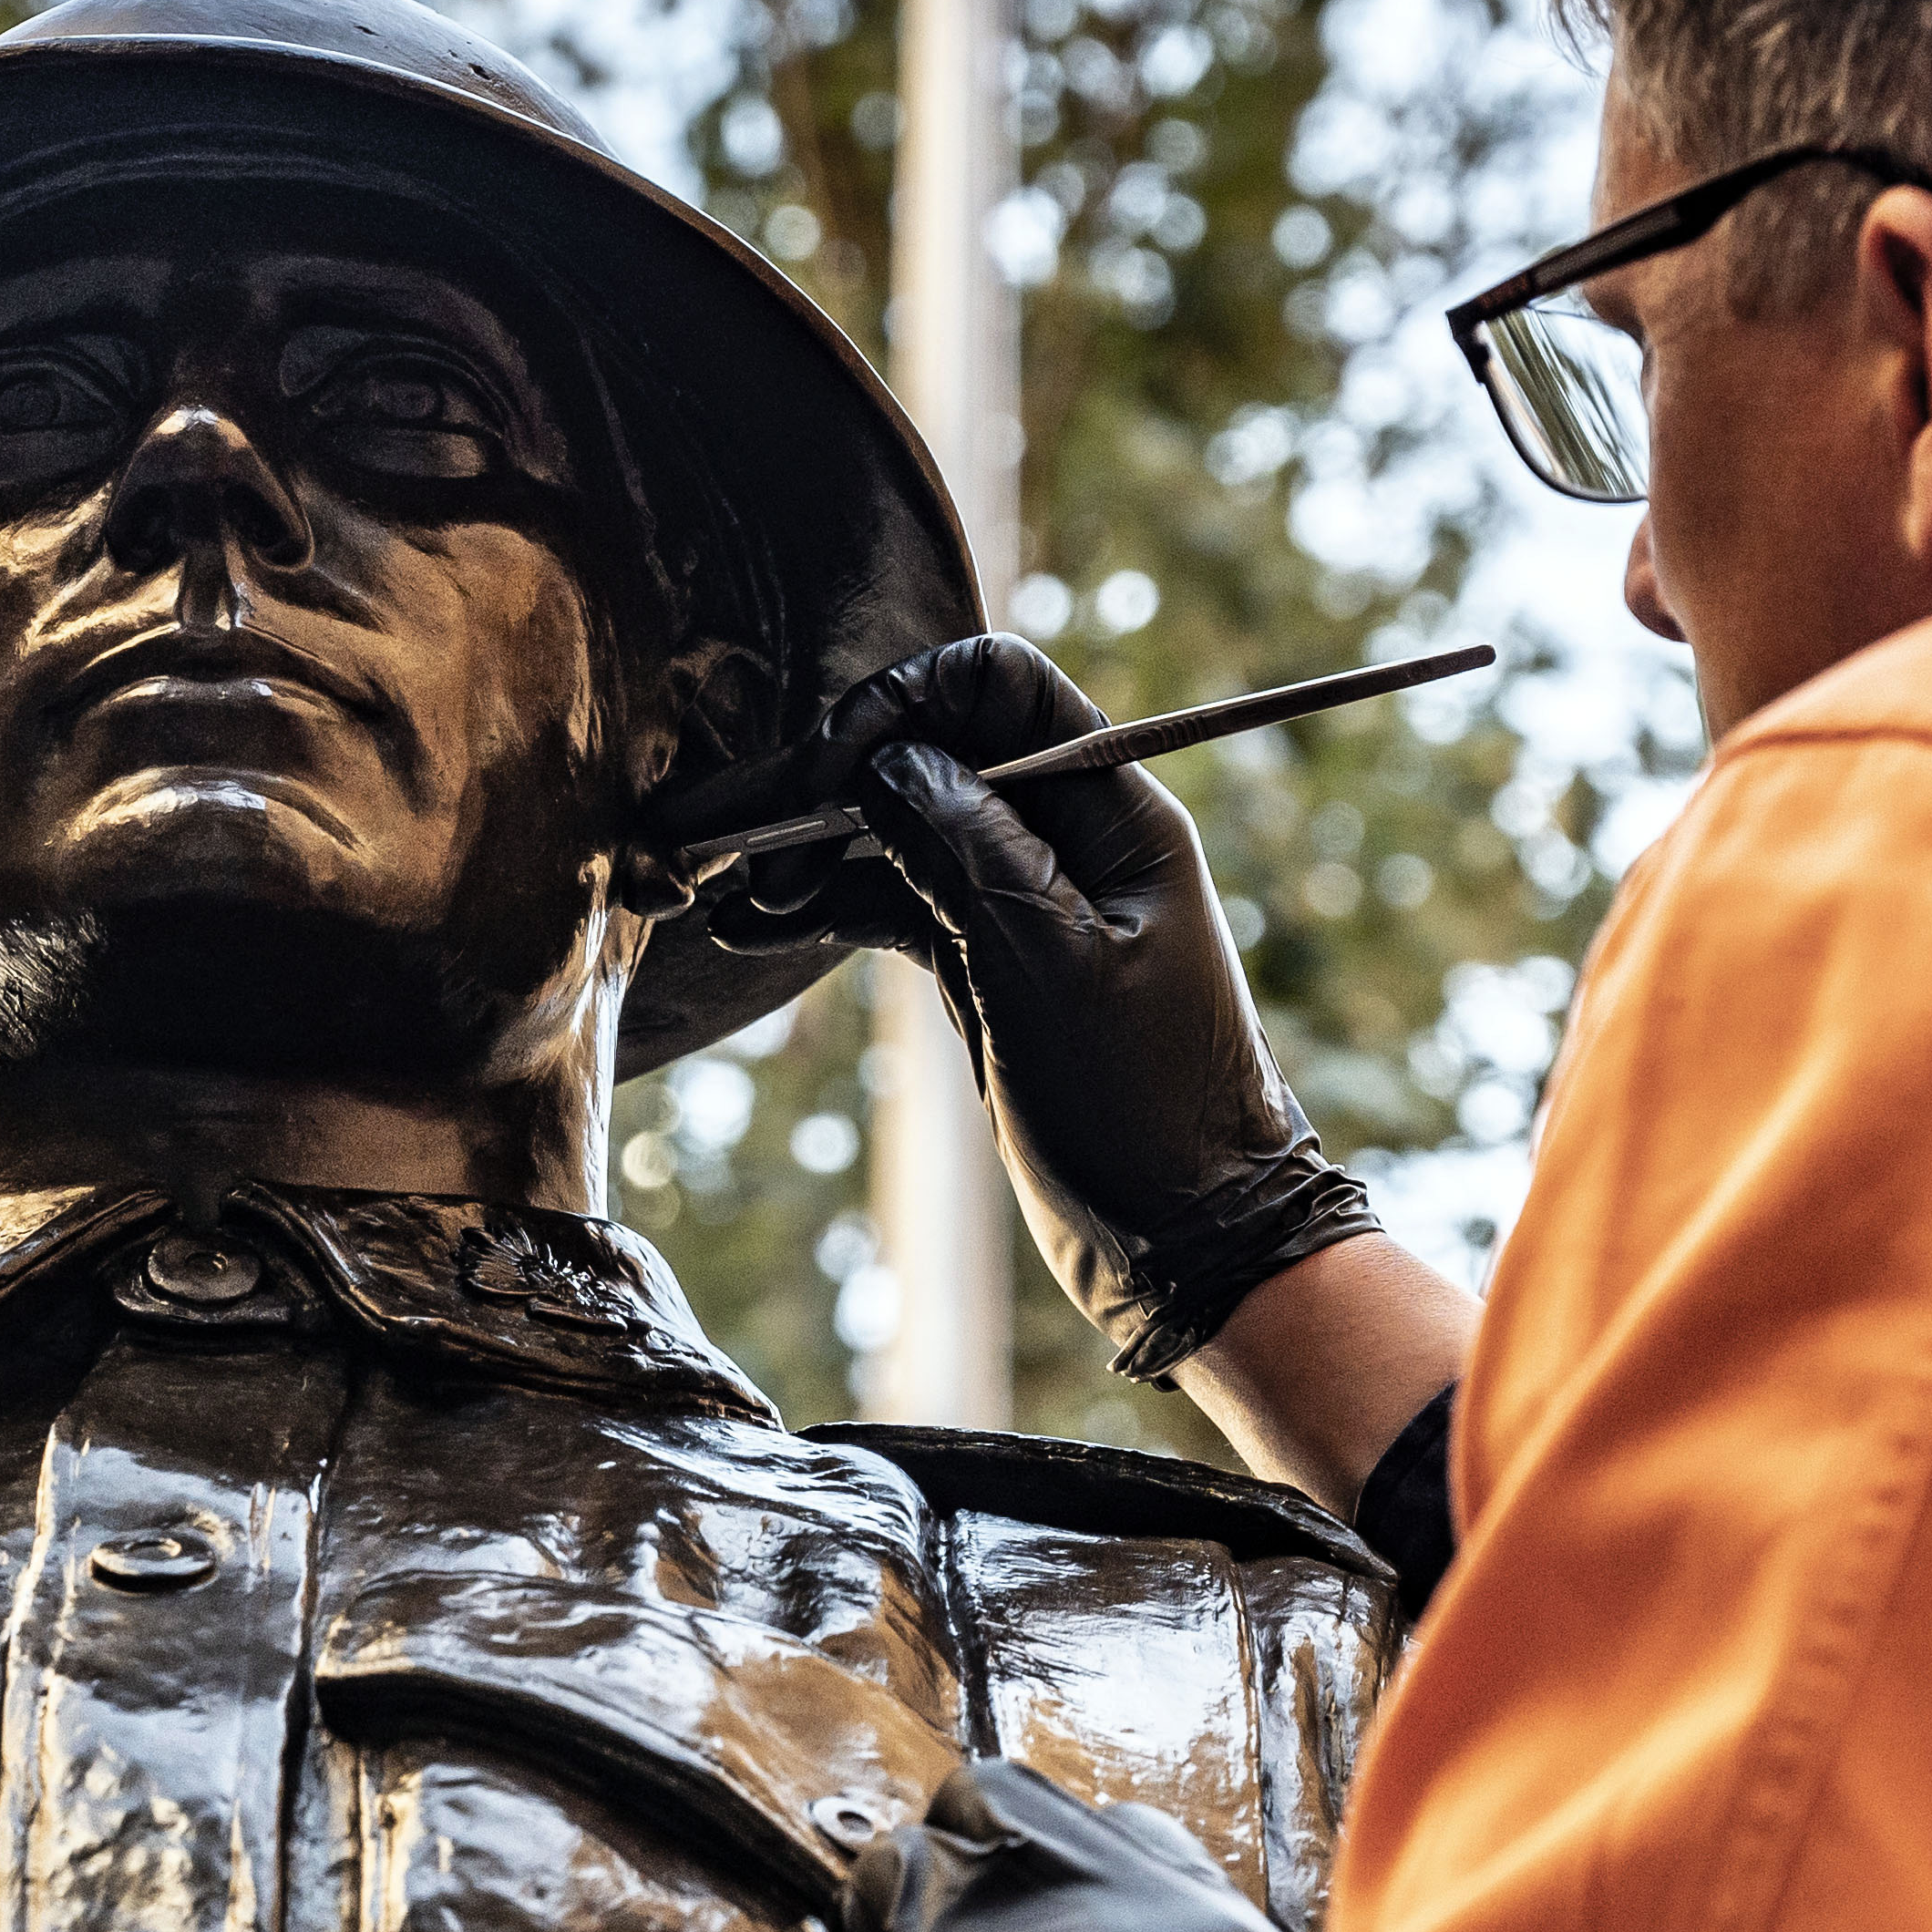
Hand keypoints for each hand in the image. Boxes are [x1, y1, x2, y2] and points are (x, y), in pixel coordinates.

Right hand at [707, 635, 1381, 1375]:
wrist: (1193, 1243)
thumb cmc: (1145, 1109)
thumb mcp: (1044, 967)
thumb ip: (965, 850)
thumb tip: (882, 759)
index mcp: (1115, 811)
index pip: (1000, 688)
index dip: (903, 704)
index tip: (829, 772)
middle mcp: (1072, 837)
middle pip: (936, 752)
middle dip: (836, 777)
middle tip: (746, 833)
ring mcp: (1028, 899)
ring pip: (905, 828)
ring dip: (818, 847)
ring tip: (738, 892)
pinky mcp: (992, 962)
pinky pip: (901, 901)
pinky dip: (832, 904)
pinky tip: (762, 920)